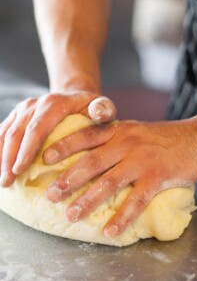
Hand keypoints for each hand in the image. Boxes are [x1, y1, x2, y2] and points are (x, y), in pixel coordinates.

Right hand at [0, 91, 115, 185]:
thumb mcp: (102, 108)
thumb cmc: (92, 110)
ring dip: (0, 158)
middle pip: (15, 133)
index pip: (36, 128)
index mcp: (53, 104)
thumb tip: (100, 112)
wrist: (76, 98)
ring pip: (4, 134)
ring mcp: (21, 110)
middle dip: (9, 159)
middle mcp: (33, 105)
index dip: (26, 150)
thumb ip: (103, 109)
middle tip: (6, 182)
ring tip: (1, 181)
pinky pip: (1, 135)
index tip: (19, 170)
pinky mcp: (14, 117)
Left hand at [41, 119, 196, 236]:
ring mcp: (142, 161)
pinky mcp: (158, 177)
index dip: (63, 147)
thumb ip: (115, 140)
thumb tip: (87, 161)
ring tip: (71, 215)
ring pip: (109, 183)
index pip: (85, 136)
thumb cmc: (166, 138)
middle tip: (50, 196)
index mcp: (119, 131)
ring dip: (87, 200)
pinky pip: (136, 200)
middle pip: (91, 163)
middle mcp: (127, 144)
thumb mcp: (136, 130)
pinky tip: (111, 230)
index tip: (44, 159)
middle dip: (68, 180)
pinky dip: (122, 217)